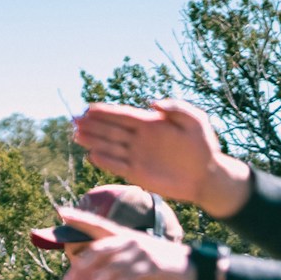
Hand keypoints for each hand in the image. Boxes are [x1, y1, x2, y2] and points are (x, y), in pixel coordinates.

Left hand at [64, 231, 194, 279]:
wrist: (193, 270)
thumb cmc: (161, 267)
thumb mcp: (137, 258)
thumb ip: (116, 261)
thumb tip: (90, 275)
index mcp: (126, 236)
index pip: (99, 224)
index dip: (81, 218)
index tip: (62, 211)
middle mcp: (132, 240)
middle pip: (99, 250)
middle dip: (79, 267)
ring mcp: (142, 252)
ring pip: (110, 266)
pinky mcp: (151, 266)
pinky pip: (127, 279)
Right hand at [72, 99, 250, 217]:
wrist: (206, 175)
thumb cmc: (204, 146)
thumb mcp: (196, 121)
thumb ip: (176, 109)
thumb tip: (152, 103)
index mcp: (151, 123)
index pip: (123, 116)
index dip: (106, 112)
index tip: (88, 108)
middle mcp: (140, 139)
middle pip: (111, 130)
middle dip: (92, 125)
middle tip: (74, 120)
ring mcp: (137, 156)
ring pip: (110, 146)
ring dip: (93, 141)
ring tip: (76, 135)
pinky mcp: (138, 173)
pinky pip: (116, 166)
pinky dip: (104, 161)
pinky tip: (92, 155)